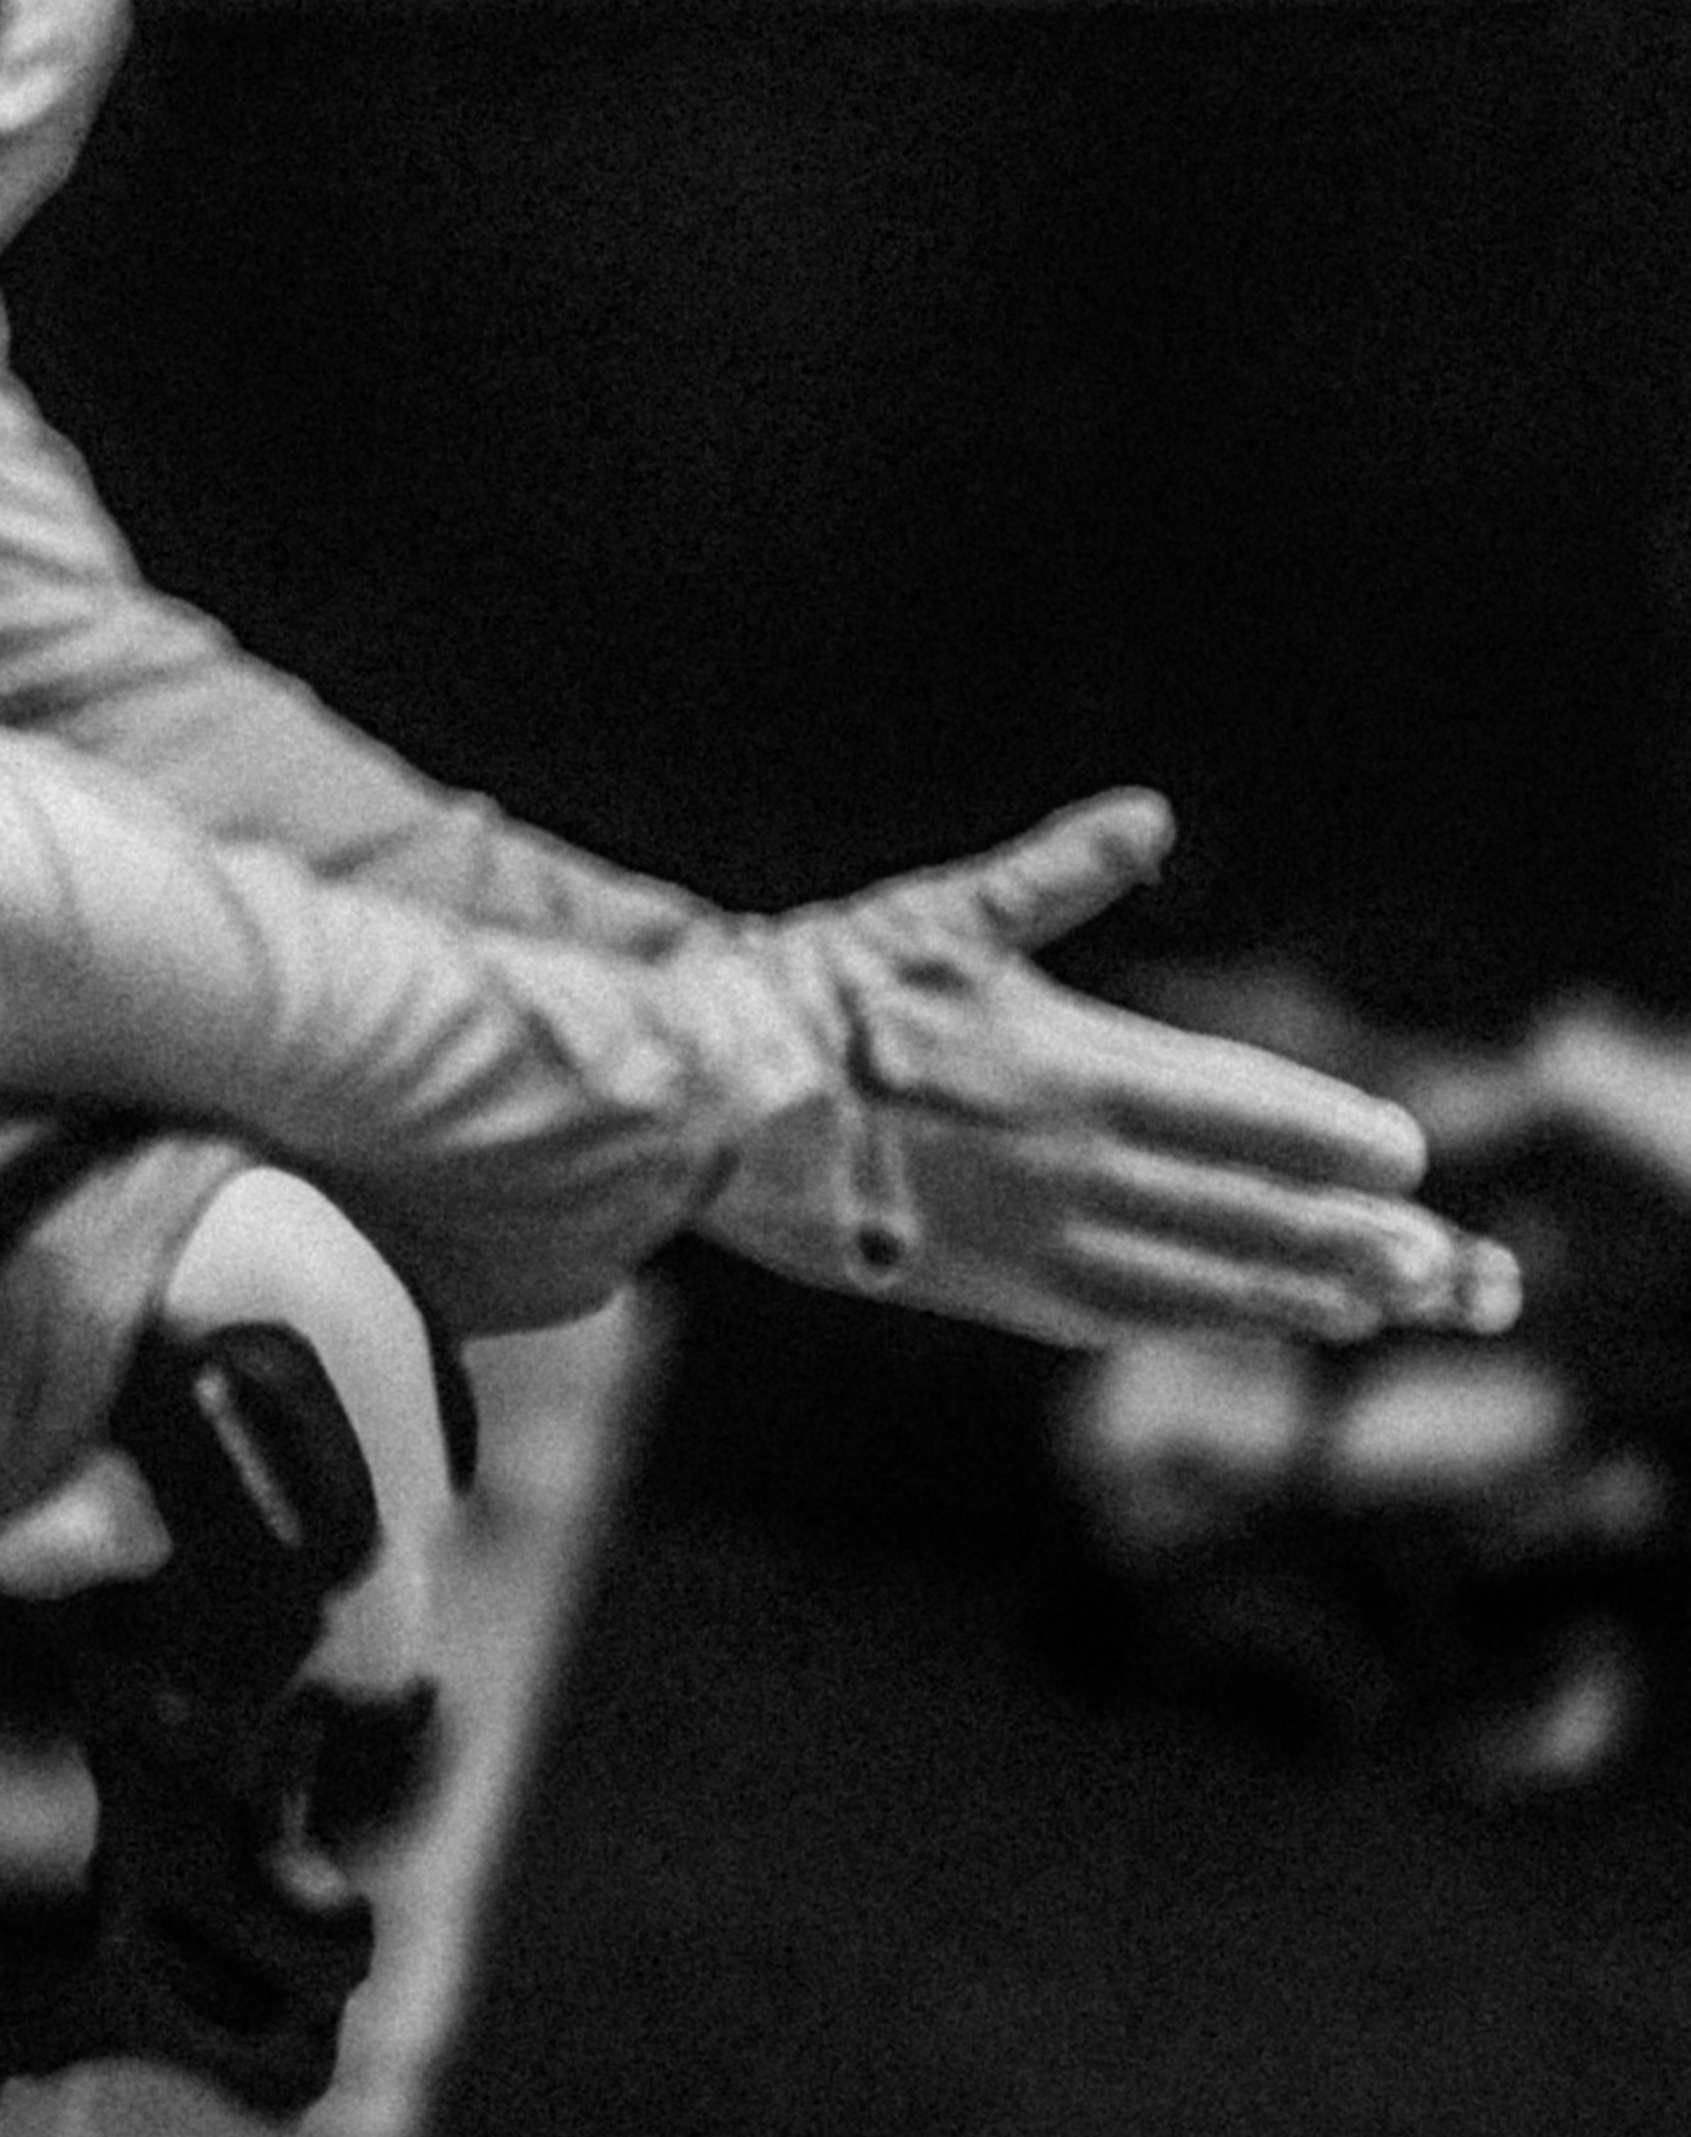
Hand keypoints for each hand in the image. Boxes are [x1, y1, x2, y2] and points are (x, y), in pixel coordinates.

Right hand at [713, 796, 1496, 1347]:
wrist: (695, 1102)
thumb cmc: (810, 993)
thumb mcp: (932, 918)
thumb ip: (1052, 877)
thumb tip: (1147, 819)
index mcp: (1066, 1068)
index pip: (1236, 1106)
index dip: (1326, 1135)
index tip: (1403, 1155)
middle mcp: (1064, 1166)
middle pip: (1241, 1209)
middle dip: (1348, 1235)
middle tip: (1441, 1260)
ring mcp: (1027, 1236)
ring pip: (1197, 1277)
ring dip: (1296, 1291)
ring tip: (1378, 1300)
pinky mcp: (984, 1285)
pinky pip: (1123, 1314)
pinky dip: (1204, 1318)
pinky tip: (1253, 1318)